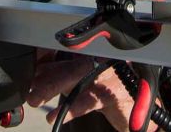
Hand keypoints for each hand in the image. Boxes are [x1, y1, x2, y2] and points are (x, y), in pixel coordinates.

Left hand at [26, 54, 144, 130]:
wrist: (140, 105)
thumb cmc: (111, 88)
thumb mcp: (87, 79)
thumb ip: (65, 73)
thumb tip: (38, 73)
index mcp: (96, 52)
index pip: (69, 53)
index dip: (48, 62)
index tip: (31, 70)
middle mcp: (105, 59)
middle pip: (73, 66)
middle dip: (49, 78)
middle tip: (30, 90)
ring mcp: (112, 75)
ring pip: (79, 81)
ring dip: (54, 89)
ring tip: (36, 99)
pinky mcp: (117, 94)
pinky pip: (90, 101)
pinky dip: (70, 110)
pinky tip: (55, 116)